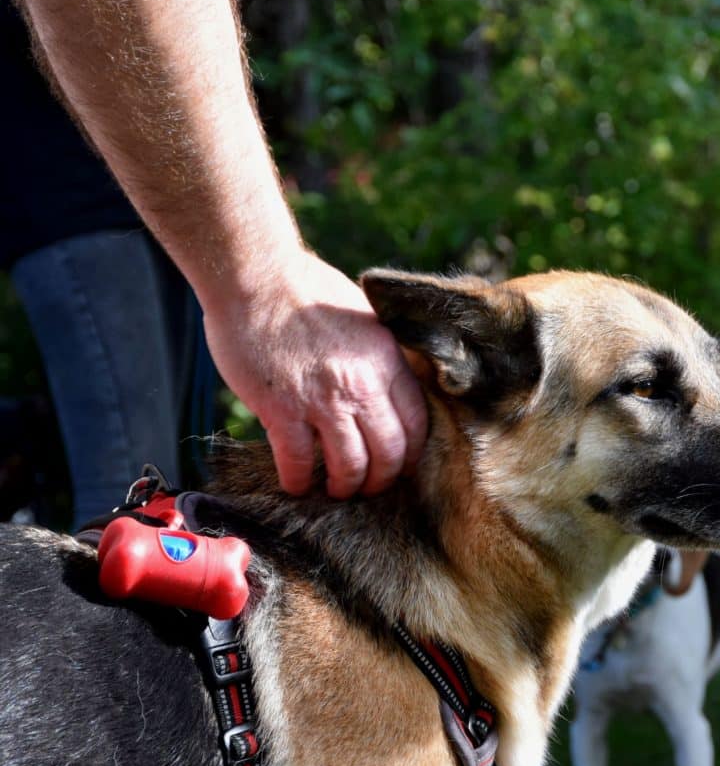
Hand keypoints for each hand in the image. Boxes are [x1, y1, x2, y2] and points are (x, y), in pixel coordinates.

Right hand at [202, 250, 427, 497]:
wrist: (256, 275)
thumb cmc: (308, 290)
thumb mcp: (365, 318)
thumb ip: (381, 355)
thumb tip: (392, 382)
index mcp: (387, 361)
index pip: (416, 424)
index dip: (410, 455)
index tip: (401, 466)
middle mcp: (361, 384)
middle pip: (388, 454)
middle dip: (381, 480)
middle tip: (369, 486)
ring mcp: (322, 400)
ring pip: (349, 466)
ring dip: (345, 486)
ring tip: (336, 489)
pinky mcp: (282, 409)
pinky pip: (298, 462)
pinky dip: (299, 480)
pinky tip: (296, 483)